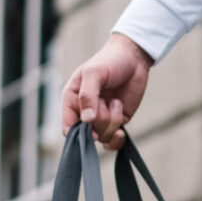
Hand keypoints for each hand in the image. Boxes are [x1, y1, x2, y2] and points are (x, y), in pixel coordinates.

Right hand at [60, 33, 153, 151]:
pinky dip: (117, 140)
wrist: (134, 59)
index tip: (90, 125)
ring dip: (112, 121)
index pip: (68, 126)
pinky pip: (112, 141)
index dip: (77, 131)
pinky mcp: (116, 121)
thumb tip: (86, 120)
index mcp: (72, 100)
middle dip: (99, 120)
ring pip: (102, 137)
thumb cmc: (109, 61)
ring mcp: (101, 118)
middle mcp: (85, 112)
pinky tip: (121, 132)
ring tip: (116, 102)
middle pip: (87, 133)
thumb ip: (87, 95)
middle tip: (106, 101)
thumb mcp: (93, 73)